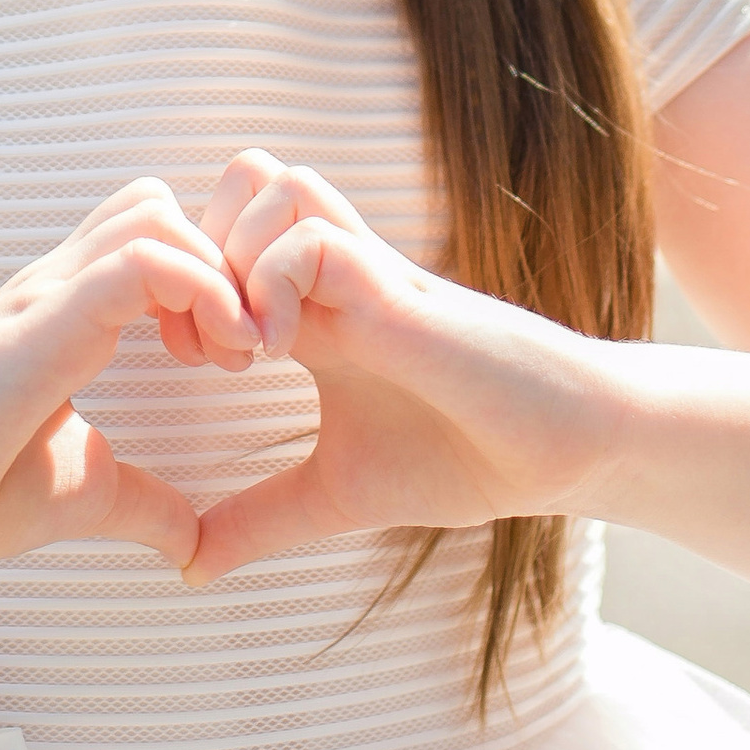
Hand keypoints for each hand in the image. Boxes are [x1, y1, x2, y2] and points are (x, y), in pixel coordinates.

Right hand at [0, 179, 259, 575]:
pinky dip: (197, 289)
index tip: (235, 359)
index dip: (212, 279)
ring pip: (155, 216)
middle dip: (223, 264)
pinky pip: (137, 262)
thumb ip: (141, 504)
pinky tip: (214, 357)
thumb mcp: (81, 492)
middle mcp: (57, 289)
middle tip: (244, 349)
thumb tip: (194, 543)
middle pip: (160, 206)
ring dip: (217, 274)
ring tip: (234, 353)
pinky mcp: (42, 323)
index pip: (151, 238)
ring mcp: (47, 298)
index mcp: (66, 316)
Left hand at [182, 152, 623, 586]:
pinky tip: (282, 354)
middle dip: (198, 251)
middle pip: (240, 181)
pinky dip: (274, 286)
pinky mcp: (400, 290)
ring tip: (245, 348)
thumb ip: (260, 521)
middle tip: (205, 344)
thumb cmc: (463, 458)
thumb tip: (188, 568)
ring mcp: (367, 274)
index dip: (184, 281)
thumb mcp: (335, 493)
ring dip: (234, 260)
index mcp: (312, 310)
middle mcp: (333, 276)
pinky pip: (312, 239)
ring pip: (272, 184)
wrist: (565, 452)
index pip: (222, 235)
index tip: (189, 360)